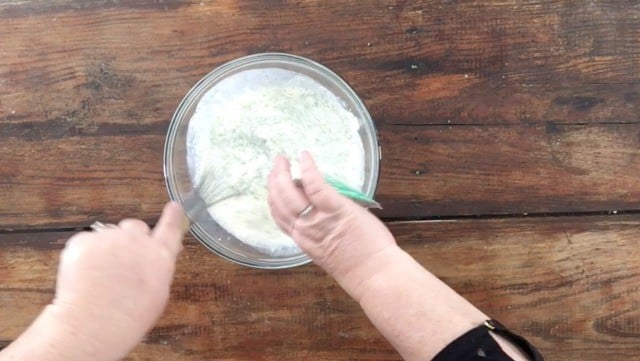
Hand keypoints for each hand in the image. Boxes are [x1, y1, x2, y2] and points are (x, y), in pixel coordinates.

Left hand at [48, 202, 184, 359]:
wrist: (95, 323)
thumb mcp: (156, 295)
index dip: (172, 216)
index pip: (170, 228)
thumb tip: (155, 260)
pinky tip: (85, 276)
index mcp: (159, 256)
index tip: (173, 206)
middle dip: (130, 239)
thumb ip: (157, 269)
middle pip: (135, 227)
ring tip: (100, 278)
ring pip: (109, 235)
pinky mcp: (84, 241)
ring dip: (106, 249)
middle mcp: (137, 241)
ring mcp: (109, 238)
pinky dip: (84, 255)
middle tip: (122, 262)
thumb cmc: (128, 318)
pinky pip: (86, 241)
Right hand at [267, 152, 396, 298]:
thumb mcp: (329, 250)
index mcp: (303, 240)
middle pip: (279, 202)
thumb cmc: (358, 264)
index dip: (274, 198)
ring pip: (289, 194)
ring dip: (282, 174)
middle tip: (276, 165)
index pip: (279, 216)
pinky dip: (308, 169)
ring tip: (282, 160)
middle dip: (274, 181)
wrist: (374, 273)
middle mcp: (304, 230)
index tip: (274, 184)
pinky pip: (315, 185)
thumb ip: (321, 231)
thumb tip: (320, 209)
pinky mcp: (335, 209)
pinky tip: (304, 157)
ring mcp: (318, 219)